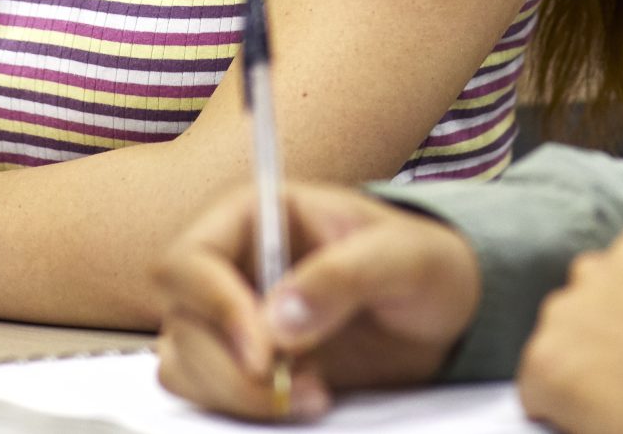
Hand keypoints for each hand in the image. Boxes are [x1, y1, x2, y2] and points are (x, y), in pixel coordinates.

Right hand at [155, 182, 482, 421]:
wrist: (442, 311)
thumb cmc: (425, 262)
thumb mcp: (403, 256)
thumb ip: (344, 275)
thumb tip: (277, 319)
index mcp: (256, 215)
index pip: (190, 258)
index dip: (214, 307)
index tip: (263, 352)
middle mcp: (232, 263)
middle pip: (180, 320)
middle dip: (229, 367)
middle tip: (292, 384)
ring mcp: (232, 315)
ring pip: (183, 360)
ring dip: (235, 393)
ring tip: (310, 392)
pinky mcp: (244, 360)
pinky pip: (206, 389)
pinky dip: (242, 406)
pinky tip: (301, 398)